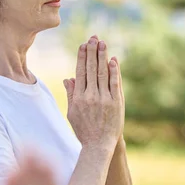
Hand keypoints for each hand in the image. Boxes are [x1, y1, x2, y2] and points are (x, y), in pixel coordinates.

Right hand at [63, 35, 124, 149]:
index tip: (83, 45)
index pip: (80, 72)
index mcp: (78, 98)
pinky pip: (115, 84)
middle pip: (90, 69)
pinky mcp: (116, 103)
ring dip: (102, 57)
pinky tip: (113, 60)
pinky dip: (114, 71)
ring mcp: (104, 99)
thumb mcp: (72, 113)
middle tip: (93, 38)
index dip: (82, 57)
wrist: (99, 146)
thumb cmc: (84, 130)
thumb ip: (71, 94)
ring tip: (102, 43)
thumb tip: (68, 78)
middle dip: (92, 52)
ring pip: (102, 73)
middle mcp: (90, 97)